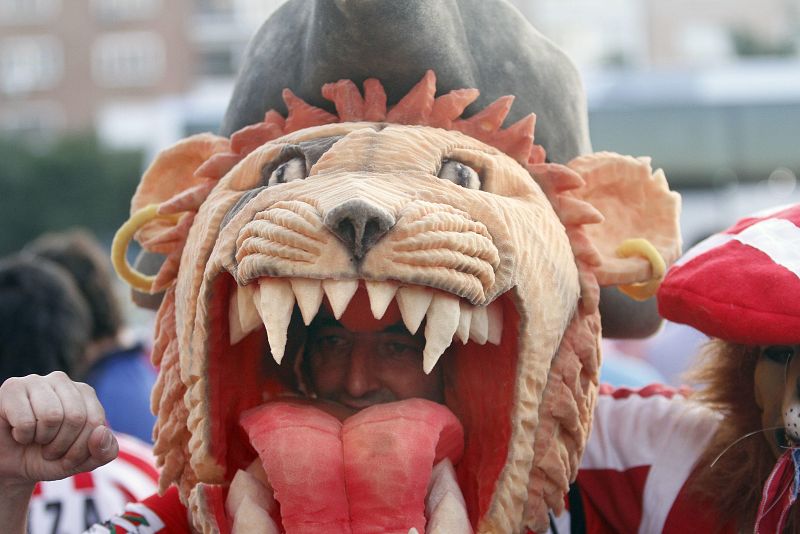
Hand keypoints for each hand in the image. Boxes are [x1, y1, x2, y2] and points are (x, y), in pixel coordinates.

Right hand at [0, 372, 117, 487]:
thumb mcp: (82, 461)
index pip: (96, 422)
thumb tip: (101, 432)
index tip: (68, 455)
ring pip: (52, 416)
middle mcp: (62, 380)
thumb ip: (105, 452)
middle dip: (62, 446)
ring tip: (35, 438)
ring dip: (42, 439)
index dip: (81, 449)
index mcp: (84, 392)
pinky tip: (17, 432)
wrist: (10, 465)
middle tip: (48, 449)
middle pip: (76, 417)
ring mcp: (36, 381)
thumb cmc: (48, 457)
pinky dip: (22, 436)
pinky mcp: (12, 388)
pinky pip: (25, 420)